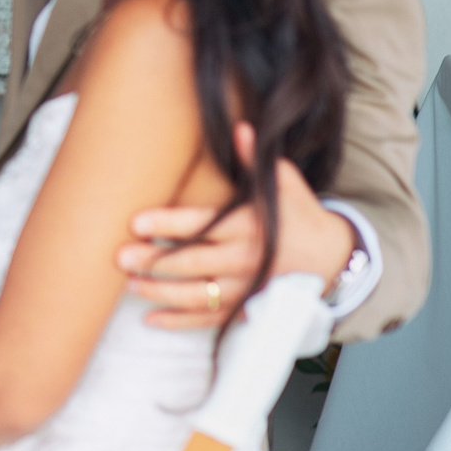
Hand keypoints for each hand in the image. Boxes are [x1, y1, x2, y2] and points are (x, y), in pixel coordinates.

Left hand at [121, 124, 358, 328]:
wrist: (332, 258)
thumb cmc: (298, 214)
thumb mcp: (283, 184)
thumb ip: (255, 160)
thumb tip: (240, 127)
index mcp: (248, 226)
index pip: (201, 224)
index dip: (167, 224)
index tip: (135, 223)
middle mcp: (244, 259)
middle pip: (192, 262)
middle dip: (154, 261)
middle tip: (119, 257)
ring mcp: (244, 288)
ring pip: (197, 295)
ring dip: (160, 292)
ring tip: (128, 284)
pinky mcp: (245, 309)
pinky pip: (209, 320)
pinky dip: (179, 322)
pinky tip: (151, 319)